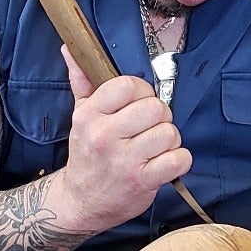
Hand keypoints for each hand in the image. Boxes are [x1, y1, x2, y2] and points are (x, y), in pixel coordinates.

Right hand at [52, 45, 192, 233]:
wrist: (83, 202)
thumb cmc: (87, 154)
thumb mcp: (80, 116)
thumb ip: (81, 80)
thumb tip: (70, 49)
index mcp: (89, 115)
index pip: (129, 85)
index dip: (142, 92)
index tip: (137, 104)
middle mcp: (105, 136)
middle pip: (155, 108)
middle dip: (159, 116)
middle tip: (149, 128)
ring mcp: (125, 160)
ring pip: (169, 132)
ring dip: (169, 140)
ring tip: (154, 148)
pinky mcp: (143, 181)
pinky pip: (179, 159)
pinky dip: (178, 160)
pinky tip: (164, 163)